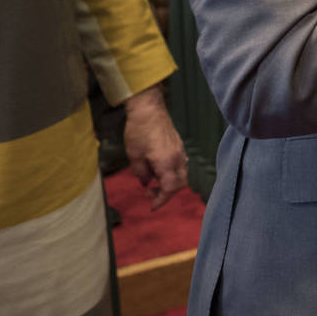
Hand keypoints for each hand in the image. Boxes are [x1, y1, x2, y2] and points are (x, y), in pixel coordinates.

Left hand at [122, 86, 187, 209]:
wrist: (148, 109)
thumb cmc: (139, 131)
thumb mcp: (134, 156)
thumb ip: (141, 173)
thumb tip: (146, 182)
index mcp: (166, 162)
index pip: (169, 188)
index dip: (161, 200)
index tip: (151, 206)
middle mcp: (177, 158)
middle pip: (180, 183)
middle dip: (167, 193)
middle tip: (151, 194)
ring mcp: (180, 150)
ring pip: (182, 174)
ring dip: (170, 183)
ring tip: (153, 182)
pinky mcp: (178, 145)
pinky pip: (180, 164)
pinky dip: (172, 173)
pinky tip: (158, 170)